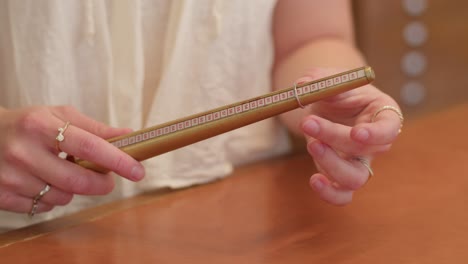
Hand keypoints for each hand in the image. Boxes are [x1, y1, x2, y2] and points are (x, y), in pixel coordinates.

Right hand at [0, 106, 144, 214]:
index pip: (88, 146)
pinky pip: (43, 207)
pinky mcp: (1, 196)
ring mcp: (10, 177)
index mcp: (40, 125)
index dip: (117, 160)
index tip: (137, 170)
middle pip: (78, 181)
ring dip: (73, 189)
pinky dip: (52, 198)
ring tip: (62, 171)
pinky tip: (43, 181)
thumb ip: (94, 129)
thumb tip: (129, 137)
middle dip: (102, 183)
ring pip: (62, 197)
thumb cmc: (27, 124)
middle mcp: (23, 152)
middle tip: (108, 178)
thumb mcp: (58, 116)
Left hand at [297, 68, 401, 204]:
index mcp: (382, 113)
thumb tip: (303, 85)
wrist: (324, 105)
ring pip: (355, 178)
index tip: (356, 132)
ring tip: (311, 145)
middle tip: (308, 122)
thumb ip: (317, 80)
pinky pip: (342, 195)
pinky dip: (330, 193)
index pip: (389, 127)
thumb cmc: (333, 89)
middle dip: (335, 137)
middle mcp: (375, 142)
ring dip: (331, 164)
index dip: (376, 133)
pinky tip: (314, 180)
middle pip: (366, 151)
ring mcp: (359, 162)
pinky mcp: (341, 175)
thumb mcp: (327, 78)